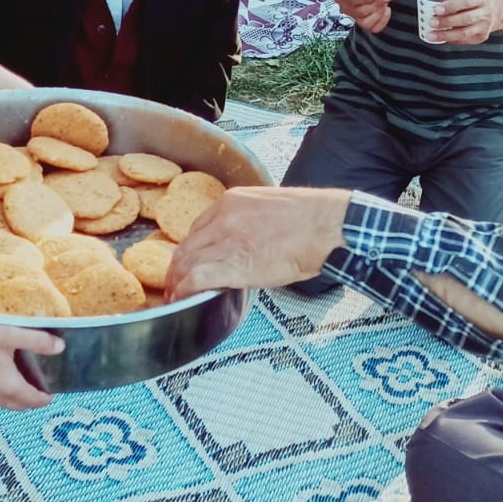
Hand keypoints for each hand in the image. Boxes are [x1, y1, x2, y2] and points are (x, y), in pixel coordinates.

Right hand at [0, 314, 61, 410]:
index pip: (35, 401)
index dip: (45, 397)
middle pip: (18, 404)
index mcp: (8, 387)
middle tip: (33, 382)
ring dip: (7, 394)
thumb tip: (61, 347)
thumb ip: (38, 341)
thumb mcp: (10, 333)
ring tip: (9, 375)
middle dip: (28, 397)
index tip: (51, 390)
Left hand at [166, 186, 350, 299]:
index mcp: (232, 201)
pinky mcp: (232, 264)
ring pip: (186, 263)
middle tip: (176, 282)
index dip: (192, 249)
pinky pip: (196, 278)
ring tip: (176, 296)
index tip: (190, 260)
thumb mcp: (272, 208)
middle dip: (178, 267)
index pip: (198, 227)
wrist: (326, 226)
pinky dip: (185, 290)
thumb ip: (251, 221)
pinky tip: (183, 300)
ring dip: (177, 283)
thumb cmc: (312, 218)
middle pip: (187, 246)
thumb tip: (248, 240)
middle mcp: (223, 219)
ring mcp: (225, 241)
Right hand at [333, 0, 393, 32]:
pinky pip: (373, 28)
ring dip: (379, 12)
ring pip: (366, 22)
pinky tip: (386, 9)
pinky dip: (382, 20)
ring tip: (386, 0)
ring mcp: (353, 16)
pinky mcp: (363, 22)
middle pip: (360, 11)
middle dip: (377, 3)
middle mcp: (345, 7)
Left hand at [425, 0, 500, 44]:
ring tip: (431, 35)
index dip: (452, 6)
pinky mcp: (481, 37)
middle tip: (431, 22)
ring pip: (465, 33)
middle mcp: (486, 12)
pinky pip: (465, 40)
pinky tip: (441, 38)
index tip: (436, 8)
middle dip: (447, 22)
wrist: (497, 11)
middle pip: (466, 19)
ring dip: (446, 35)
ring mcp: (485, 27)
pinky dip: (451, 40)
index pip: (467, 1)